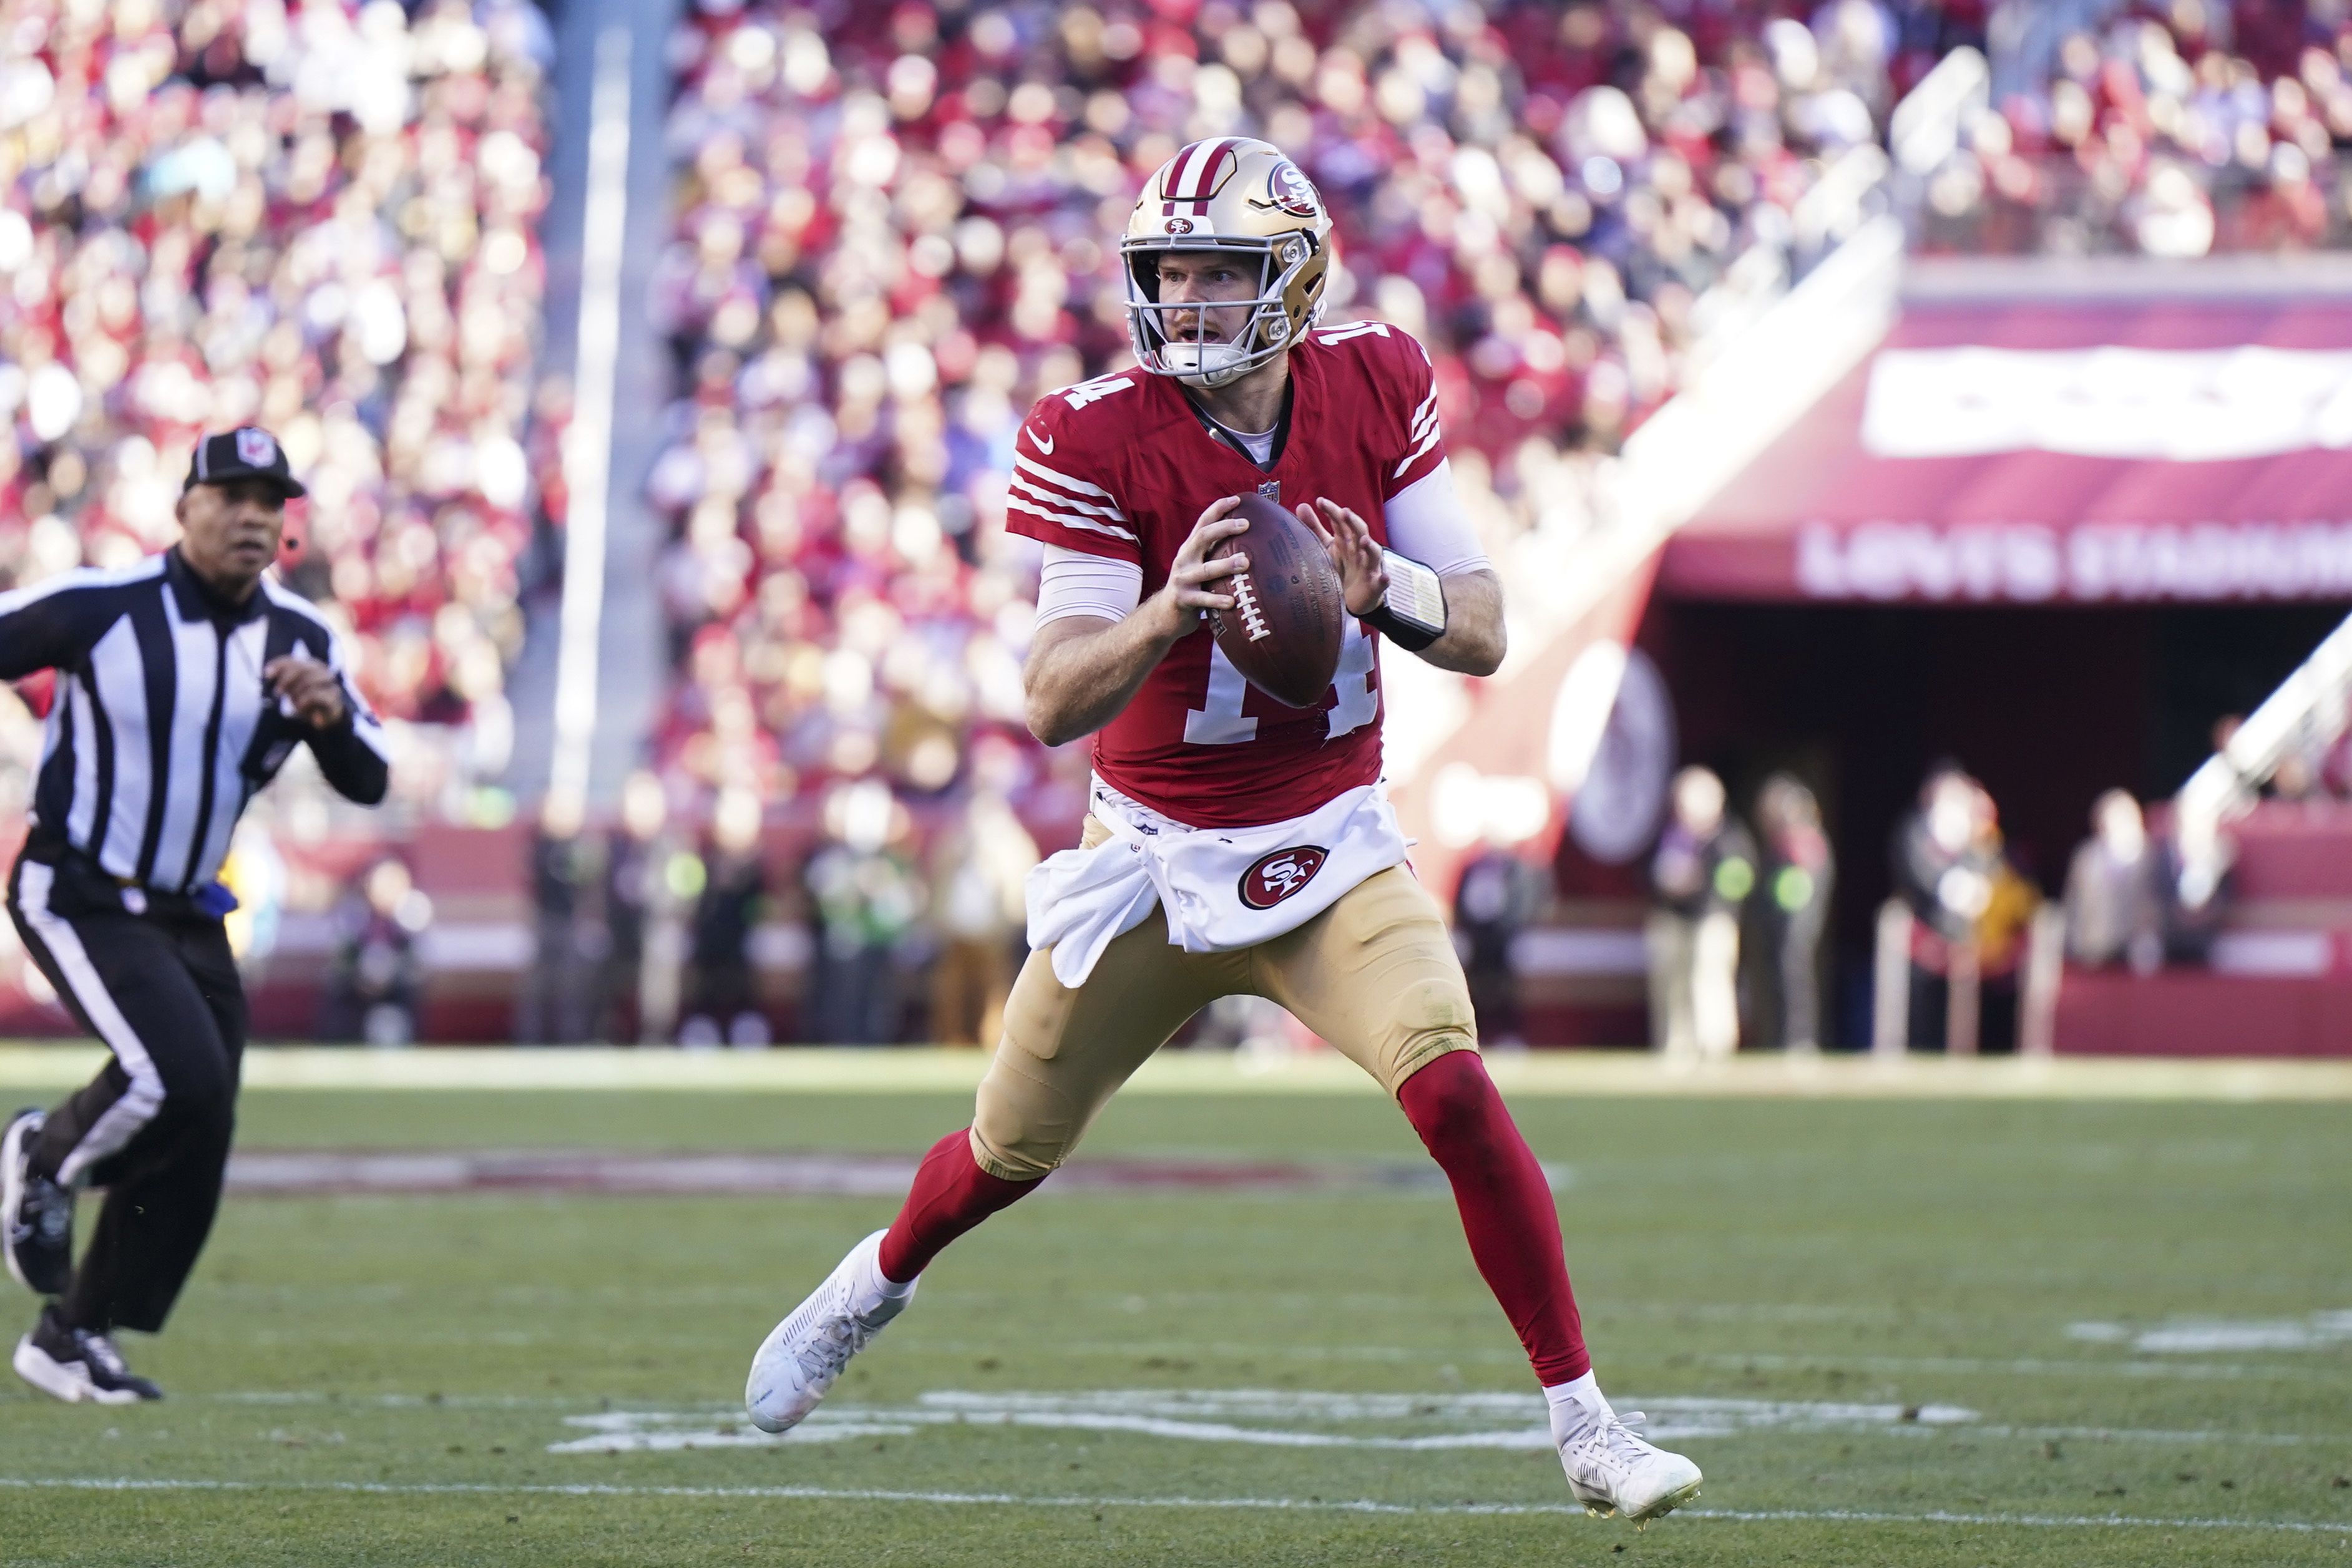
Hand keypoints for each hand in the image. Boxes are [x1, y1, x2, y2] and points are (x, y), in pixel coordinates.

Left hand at [264, 654, 347, 728]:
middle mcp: (322, 671)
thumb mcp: (292, 689)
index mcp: (311, 665)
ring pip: (310, 681)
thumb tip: (265, 673)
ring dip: (297, 693)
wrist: (326, 718)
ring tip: (294, 704)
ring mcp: (330, 683)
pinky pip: (316, 695)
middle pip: (302, 668)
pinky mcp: (333, 697)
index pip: (292, 660)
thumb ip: (281, 678)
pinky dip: (305, 701)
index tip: (266, 675)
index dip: (278, 665)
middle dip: (286, 679)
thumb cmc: (306, 700)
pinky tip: (301, 708)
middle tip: (277, 693)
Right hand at [1150, 496, 1249, 636]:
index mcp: (1190, 549)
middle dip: (1224, 528)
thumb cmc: (1192, 588)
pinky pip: (1202, 600)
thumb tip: (1249, 543)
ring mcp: (1182, 579)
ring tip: (1245, 563)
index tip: (1238, 499)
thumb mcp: (1199, 566)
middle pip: (1202, 537)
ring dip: (1226, 565)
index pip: (1203, 522)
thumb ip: (1215, 554)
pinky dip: (1217, 600)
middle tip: (1245, 524)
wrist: (1165, 614)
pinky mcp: (1182, 599)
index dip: (1218, 508)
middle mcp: (1184, 559)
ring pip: (1206, 569)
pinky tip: (1232, 602)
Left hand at [1298, 496, 1385, 615]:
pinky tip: (1384, 577)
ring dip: (1370, 547)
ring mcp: (1368, 567)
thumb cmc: (1340, 568)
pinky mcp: (1374, 586)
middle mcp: (1359, 550)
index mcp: (1346, 540)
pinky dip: (1384, 580)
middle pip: (1359, 532)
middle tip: (1343, 512)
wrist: (1350, 599)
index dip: (1333, 511)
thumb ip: (1313, 528)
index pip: (1341, 521)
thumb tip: (1301, 506)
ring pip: (1373, 554)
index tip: (1320, 501)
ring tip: (1363, 541)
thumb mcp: (1325, 547)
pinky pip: (1382, 582)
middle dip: (1353, 522)